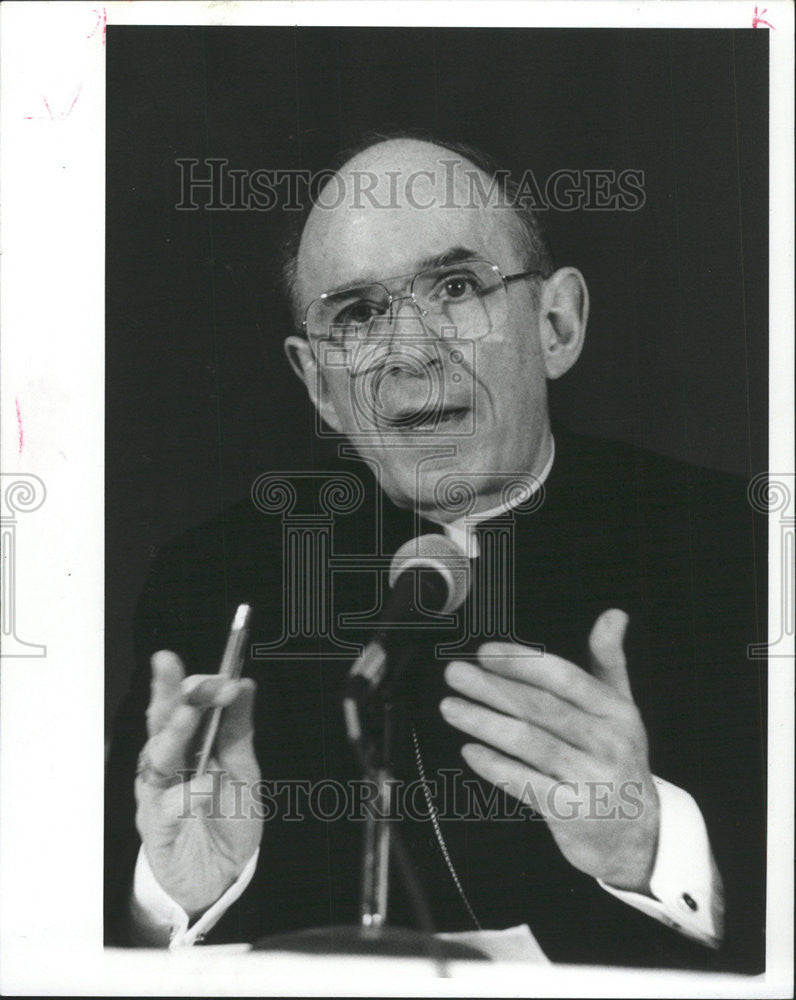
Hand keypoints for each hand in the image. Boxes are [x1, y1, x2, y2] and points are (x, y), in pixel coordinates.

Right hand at [134, 651, 262, 917]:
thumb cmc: (227, 818)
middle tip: (179, 670)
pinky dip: (186, 795)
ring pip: (155, 759)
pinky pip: (166, 809)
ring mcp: (158, 796)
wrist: (221, 878)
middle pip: (160, 721)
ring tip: (188, 717)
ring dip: (172, 734)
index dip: (202, 687)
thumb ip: (239, 731)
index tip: (228, 677)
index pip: (184, 703)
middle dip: (167, 691)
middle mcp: (167, 765)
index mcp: (188, 745)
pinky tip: (204, 784)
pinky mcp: (157, 831)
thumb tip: (244, 685)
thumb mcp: (244, 771)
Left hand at [439, 609, 659, 892]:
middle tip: (455, 673)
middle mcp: (608, 743)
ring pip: (530, 743)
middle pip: (541, 707)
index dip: (523, 662)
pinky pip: (527, 784)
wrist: (639, 834)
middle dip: (493, 687)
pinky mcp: (573, 812)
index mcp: (616, 711)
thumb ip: (608, 661)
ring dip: (485, 722)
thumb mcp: (621, 709)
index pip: (565, 678)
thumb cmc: (619, 760)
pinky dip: (496, 766)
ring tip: (451, 707)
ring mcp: (591, 779)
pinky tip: (470, 751)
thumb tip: (613, 614)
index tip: (485, 651)